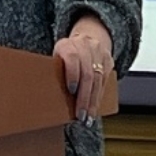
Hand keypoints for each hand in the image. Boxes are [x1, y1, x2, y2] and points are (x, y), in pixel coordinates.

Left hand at [53, 13, 112, 127]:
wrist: (85, 39)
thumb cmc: (65, 55)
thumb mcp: (56, 58)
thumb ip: (55, 72)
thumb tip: (48, 97)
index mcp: (67, 44)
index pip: (72, 57)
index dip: (72, 74)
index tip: (71, 91)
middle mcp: (84, 45)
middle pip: (87, 73)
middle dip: (84, 97)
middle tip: (81, 114)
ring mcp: (98, 52)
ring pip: (98, 79)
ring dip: (93, 101)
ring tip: (88, 116)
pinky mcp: (108, 59)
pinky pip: (105, 81)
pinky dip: (99, 96)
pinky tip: (95, 108)